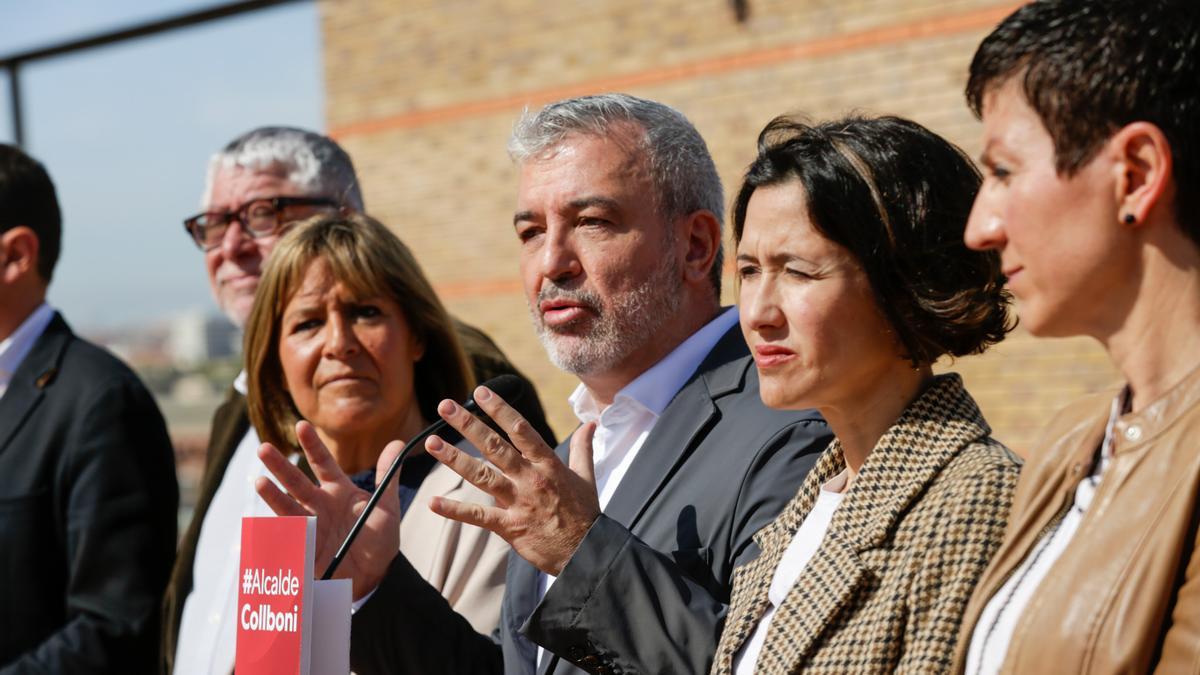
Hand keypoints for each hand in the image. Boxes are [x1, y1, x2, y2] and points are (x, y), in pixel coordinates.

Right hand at [255, 420, 402, 598]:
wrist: (375, 577)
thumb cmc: (379, 539)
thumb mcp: (386, 507)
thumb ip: (389, 476)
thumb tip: (398, 444)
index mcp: (338, 491)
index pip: (323, 463)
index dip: (313, 445)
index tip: (302, 425)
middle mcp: (319, 505)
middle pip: (297, 482)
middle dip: (280, 466)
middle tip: (263, 448)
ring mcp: (309, 526)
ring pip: (287, 508)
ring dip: (273, 496)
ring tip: (260, 482)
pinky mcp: (304, 548)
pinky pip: (286, 539)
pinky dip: (275, 533)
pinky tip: (263, 526)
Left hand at [425, 384, 599, 575]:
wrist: (586, 552)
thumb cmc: (585, 514)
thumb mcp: (587, 476)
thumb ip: (583, 447)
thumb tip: (590, 423)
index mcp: (548, 464)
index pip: (520, 430)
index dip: (499, 409)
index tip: (480, 392)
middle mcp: (531, 479)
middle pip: (495, 446)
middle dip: (468, 424)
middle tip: (445, 406)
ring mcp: (519, 502)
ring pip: (482, 475)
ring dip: (455, 458)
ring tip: (431, 443)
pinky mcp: (510, 527)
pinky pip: (478, 516)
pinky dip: (455, 510)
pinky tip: (433, 502)